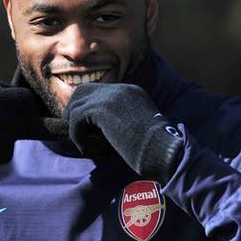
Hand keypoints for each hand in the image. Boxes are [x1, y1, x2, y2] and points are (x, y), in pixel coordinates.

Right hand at [0, 74, 41, 168]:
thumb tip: (16, 116)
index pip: (13, 91)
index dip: (15, 110)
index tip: (7, 127)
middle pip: (25, 101)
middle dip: (24, 120)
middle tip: (10, 137)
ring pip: (19, 124)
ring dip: (10, 142)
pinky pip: (9, 142)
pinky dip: (3, 155)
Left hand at [63, 83, 183, 180]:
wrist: (165, 151)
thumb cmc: (156, 150)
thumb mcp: (138, 129)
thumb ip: (121, 123)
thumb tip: (98, 132)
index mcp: (132, 92)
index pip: (100, 93)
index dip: (89, 111)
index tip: (89, 131)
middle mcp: (121, 89)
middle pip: (83, 91)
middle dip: (75, 112)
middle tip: (78, 134)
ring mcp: (111, 96)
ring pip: (76, 106)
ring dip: (77, 128)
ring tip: (87, 146)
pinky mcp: (101, 109)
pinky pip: (76, 119)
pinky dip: (78, 136)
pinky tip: (90, 149)